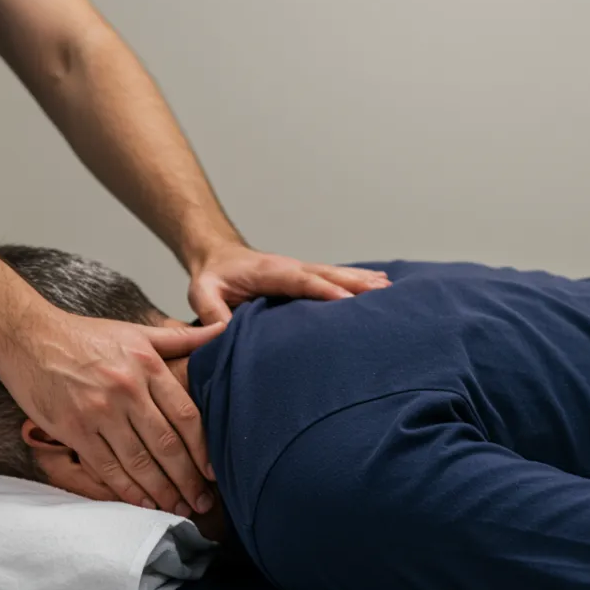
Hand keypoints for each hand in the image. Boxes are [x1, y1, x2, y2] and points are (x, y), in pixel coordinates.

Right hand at [0, 306, 224, 514]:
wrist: (29, 337)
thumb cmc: (84, 336)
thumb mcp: (136, 332)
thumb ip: (182, 338)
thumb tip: (226, 327)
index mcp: (147, 366)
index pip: (186, 415)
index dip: (203, 448)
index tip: (213, 472)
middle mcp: (127, 390)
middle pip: (166, 445)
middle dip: (188, 479)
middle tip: (203, 503)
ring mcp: (100, 412)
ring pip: (139, 462)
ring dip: (162, 491)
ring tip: (179, 509)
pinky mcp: (74, 429)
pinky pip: (107, 467)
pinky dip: (127, 490)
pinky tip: (144, 503)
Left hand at [188, 243, 390, 323]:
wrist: (217, 258)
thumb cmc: (212, 277)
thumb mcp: (201, 292)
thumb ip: (211, 310)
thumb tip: (225, 331)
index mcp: (269, 271)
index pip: (300, 280)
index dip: (323, 289)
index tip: (346, 298)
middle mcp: (290, 267)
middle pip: (327, 274)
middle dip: (354, 282)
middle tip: (382, 291)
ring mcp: (300, 271)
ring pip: (335, 274)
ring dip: (361, 280)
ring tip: (388, 287)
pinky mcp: (305, 278)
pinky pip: (334, 278)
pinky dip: (357, 281)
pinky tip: (378, 284)